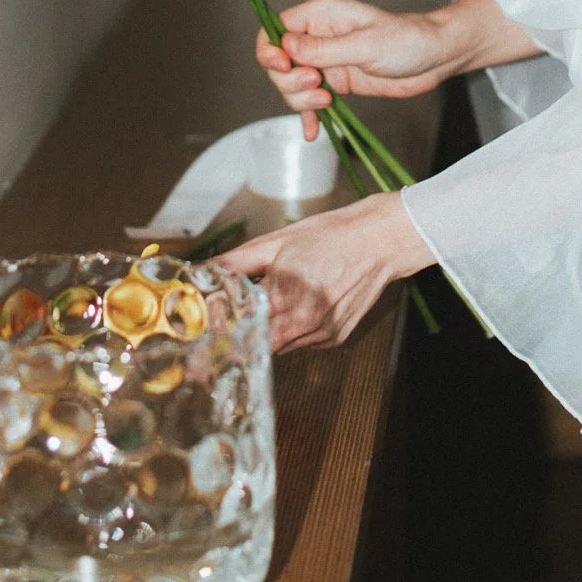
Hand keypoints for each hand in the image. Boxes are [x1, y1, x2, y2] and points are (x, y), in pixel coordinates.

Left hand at [216, 192, 434, 351]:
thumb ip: (236, 262)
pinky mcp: (335, 339)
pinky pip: (301, 343)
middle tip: (227, 329)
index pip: (241, 327)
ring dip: (268, 332)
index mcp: (286, 294)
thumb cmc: (331, 235)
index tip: (206, 335)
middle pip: (258, 343)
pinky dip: (292, 330)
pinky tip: (298, 306)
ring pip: (279, 346)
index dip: (222, 331)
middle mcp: (305, 321)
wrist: (380, 241)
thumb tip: (201, 272)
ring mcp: (322, 334)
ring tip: (271, 305)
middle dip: (242, 336)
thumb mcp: (277, 241)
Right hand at [258, 0, 544, 139]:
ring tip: (328, 101)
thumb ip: (325, 48)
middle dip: (290, 79)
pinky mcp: (337, 82)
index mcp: (322, 14)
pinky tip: (313, 130)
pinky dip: (309, 116)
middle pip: (279, 61)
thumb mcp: (366, 44)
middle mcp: (319, 36)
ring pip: (292, 84)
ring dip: (301, 98)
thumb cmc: (409, 40)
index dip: (271, 50)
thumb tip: (286, 46)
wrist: (436, 59)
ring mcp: (327, 60)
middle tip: (317, 85)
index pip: (276, 28)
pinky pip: (311, 100)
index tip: (283, 68)